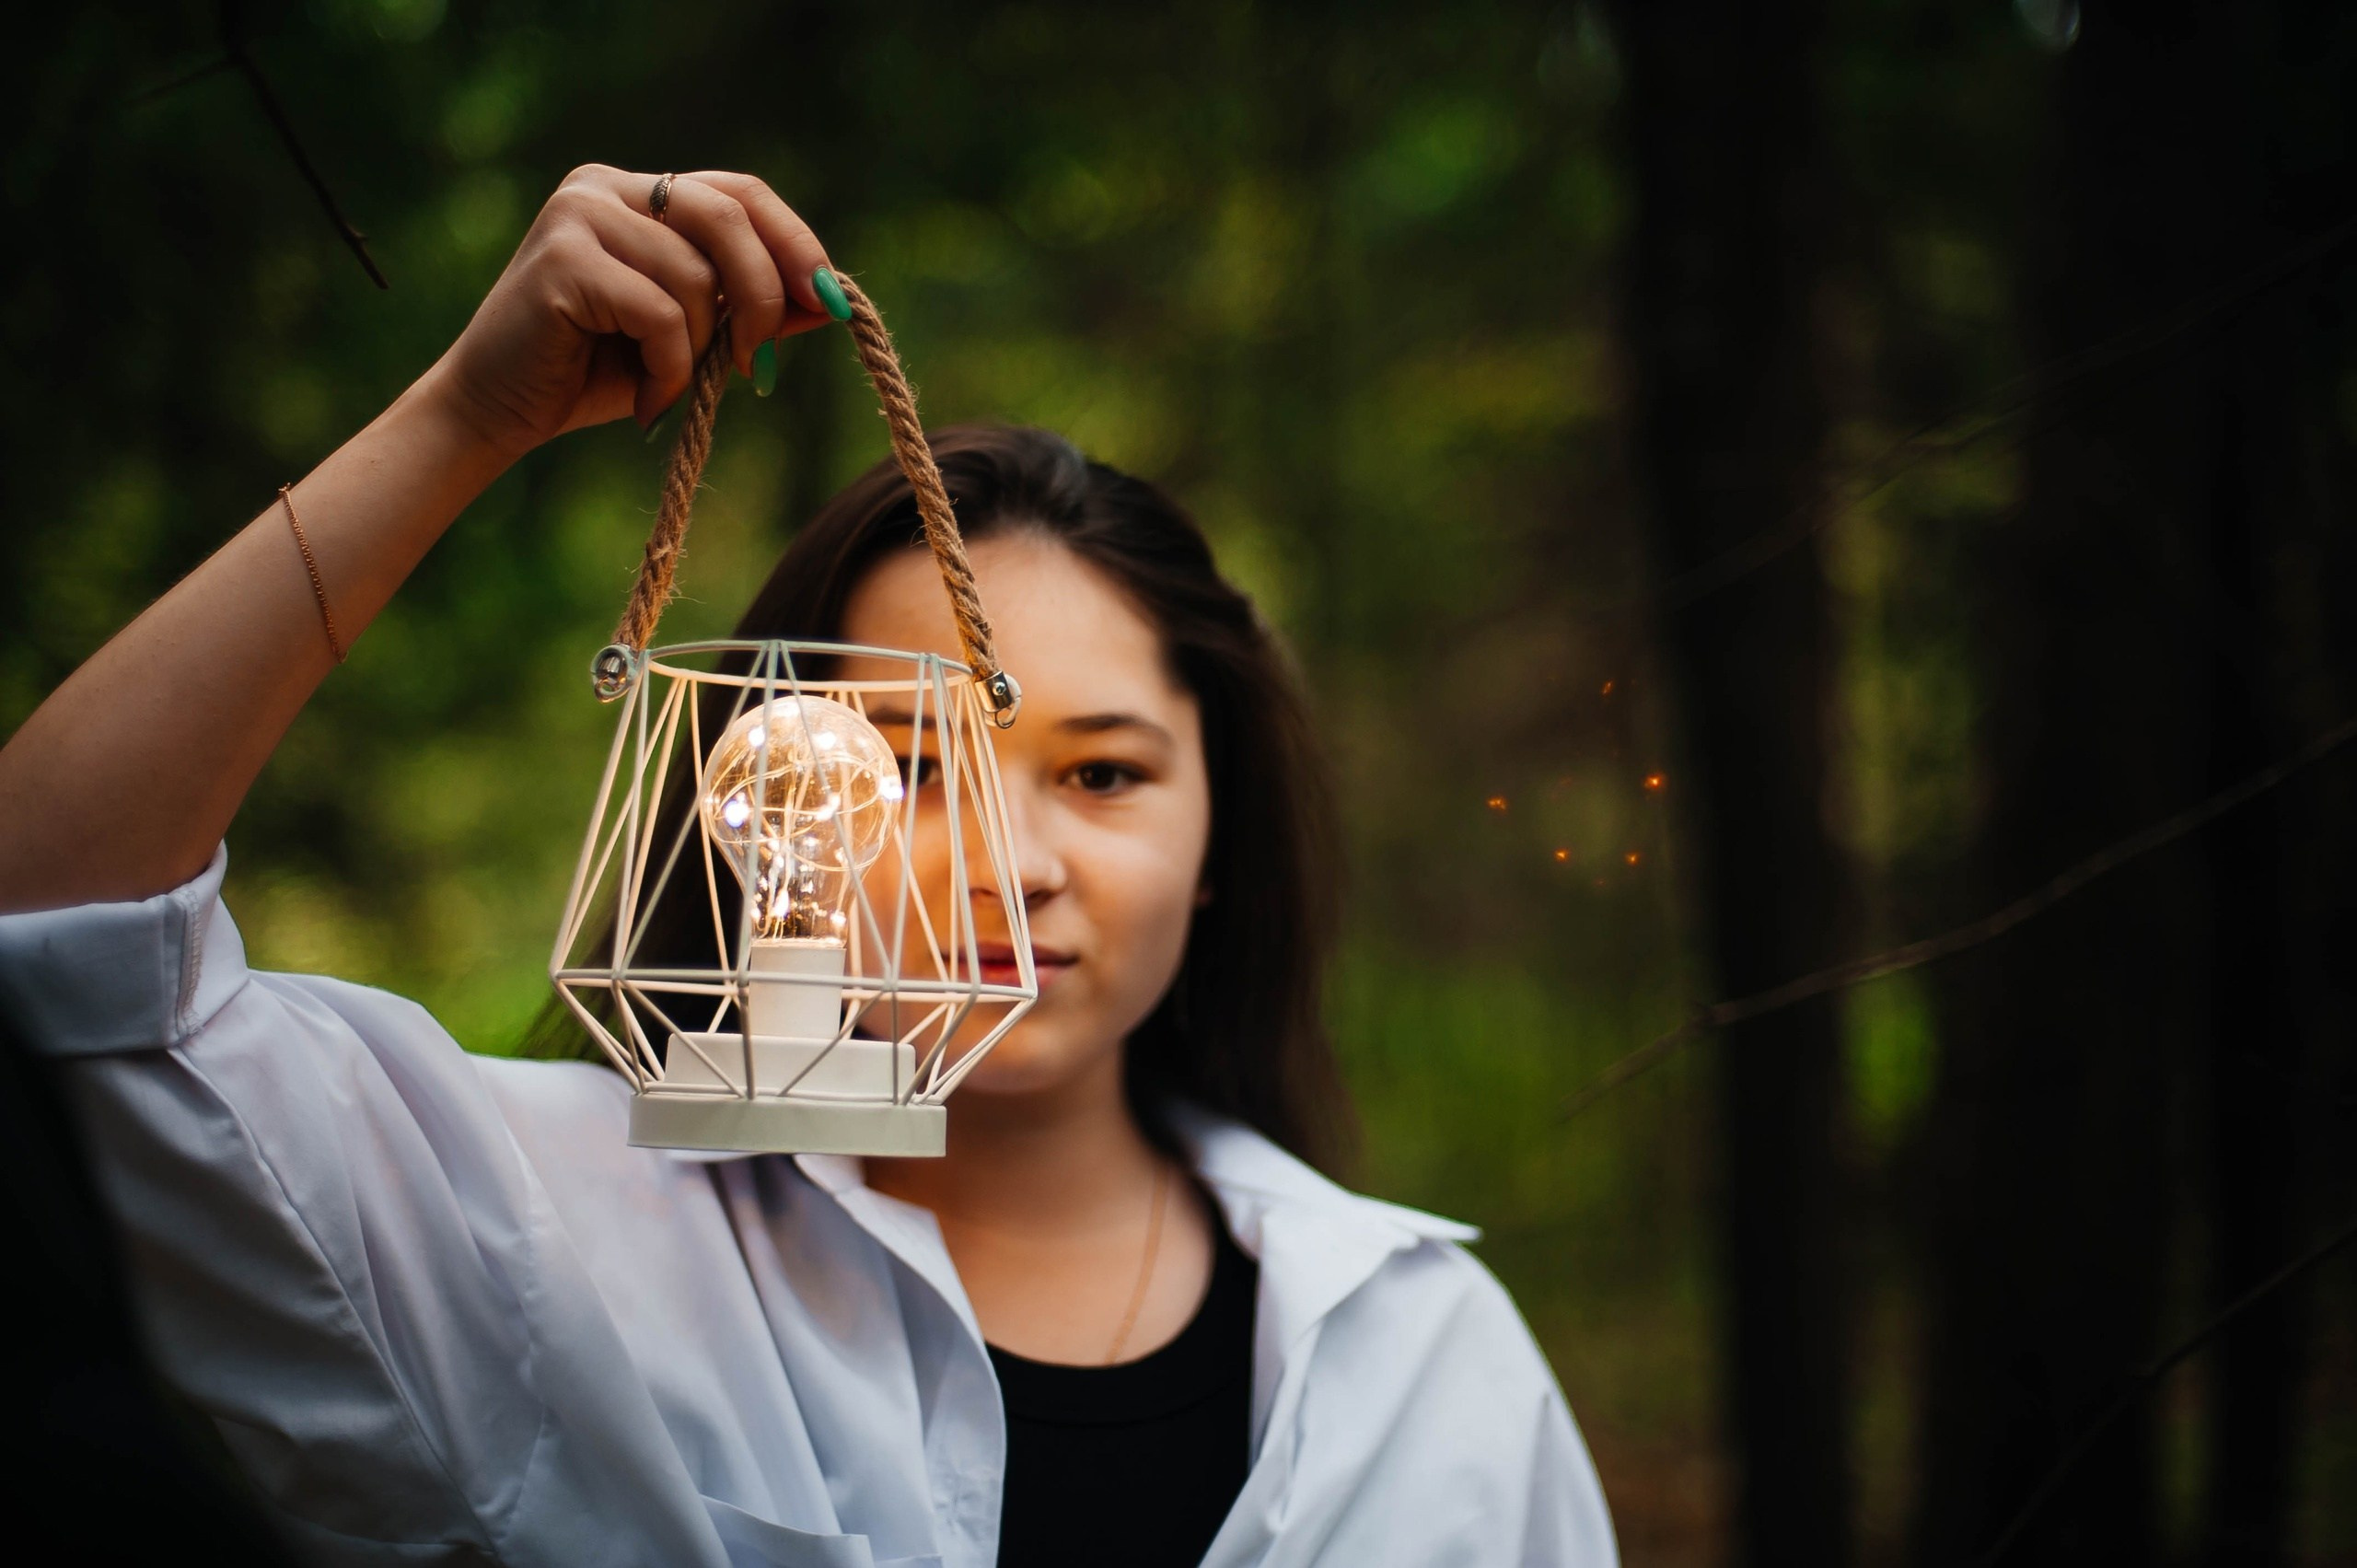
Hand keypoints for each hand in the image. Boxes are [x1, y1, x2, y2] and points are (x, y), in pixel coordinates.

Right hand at [424, 166, 837, 457]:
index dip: (797, 243)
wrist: (497, 411)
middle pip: (731, 218)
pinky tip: (645, 400)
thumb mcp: (692, 339)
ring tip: (664, 388)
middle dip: (765, 297)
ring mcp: (578, 215)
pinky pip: (661, 313)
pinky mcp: (561, 260)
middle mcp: (606, 187)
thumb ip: (751, 313)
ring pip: (697, 277)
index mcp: (641, 192)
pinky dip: (669, 371)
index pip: (743, 192)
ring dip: (699, 352)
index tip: (833, 300)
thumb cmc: (597, 374)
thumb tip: (833, 301)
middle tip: (756, 365)